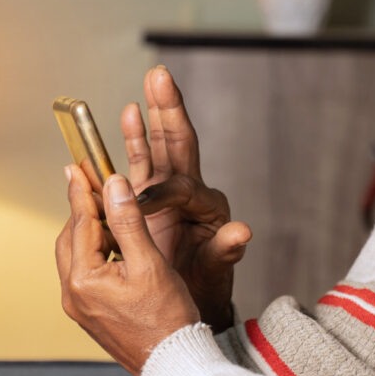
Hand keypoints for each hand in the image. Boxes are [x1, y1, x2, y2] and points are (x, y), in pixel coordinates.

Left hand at [56, 165, 199, 375]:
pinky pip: (85, 274)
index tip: (77, 166)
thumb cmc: (168, 320)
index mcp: (83, 279)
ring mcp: (79, 307)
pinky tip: (117, 247)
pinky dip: (97, 253)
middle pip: (72, 238)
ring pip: (77, 256)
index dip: (82, 191)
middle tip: (94, 184)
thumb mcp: (150, 263)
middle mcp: (73, 294)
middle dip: (84, 211)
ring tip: (110, 212)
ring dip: (91, 232)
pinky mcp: (90, 314)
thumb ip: (129, 221)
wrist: (173, 364)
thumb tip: (114, 186)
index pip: (80, 223)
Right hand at [121, 65, 251, 329]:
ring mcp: (169, 191)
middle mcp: (190, 191)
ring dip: (154, 114)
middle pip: (178, 142)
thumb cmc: (206, 286)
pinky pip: (143, 161)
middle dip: (168, 109)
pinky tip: (131, 111)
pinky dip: (136, 138)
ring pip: (161, 145)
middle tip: (161, 76)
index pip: (181, 188)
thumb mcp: (217, 271)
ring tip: (151, 81)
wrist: (192, 299)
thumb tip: (242, 231)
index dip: (161, 194)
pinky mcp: (150, 197)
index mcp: (208, 206)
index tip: (139, 205)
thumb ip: (226, 250)